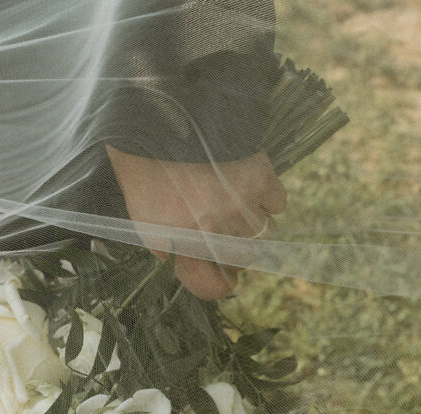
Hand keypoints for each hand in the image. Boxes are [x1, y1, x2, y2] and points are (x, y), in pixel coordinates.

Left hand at [106, 146, 285, 299]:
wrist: (161, 119)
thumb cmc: (146, 170)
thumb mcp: (143, 218)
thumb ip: (164, 247)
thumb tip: (180, 259)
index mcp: (188, 244)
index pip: (217, 287)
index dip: (217, 281)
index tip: (215, 270)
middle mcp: (219, 231)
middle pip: (245, 260)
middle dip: (234, 246)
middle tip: (222, 226)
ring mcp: (244, 205)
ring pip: (266, 233)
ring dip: (253, 222)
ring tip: (235, 201)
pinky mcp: (263, 178)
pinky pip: (278, 203)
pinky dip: (267, 197)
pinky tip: (248, 183)